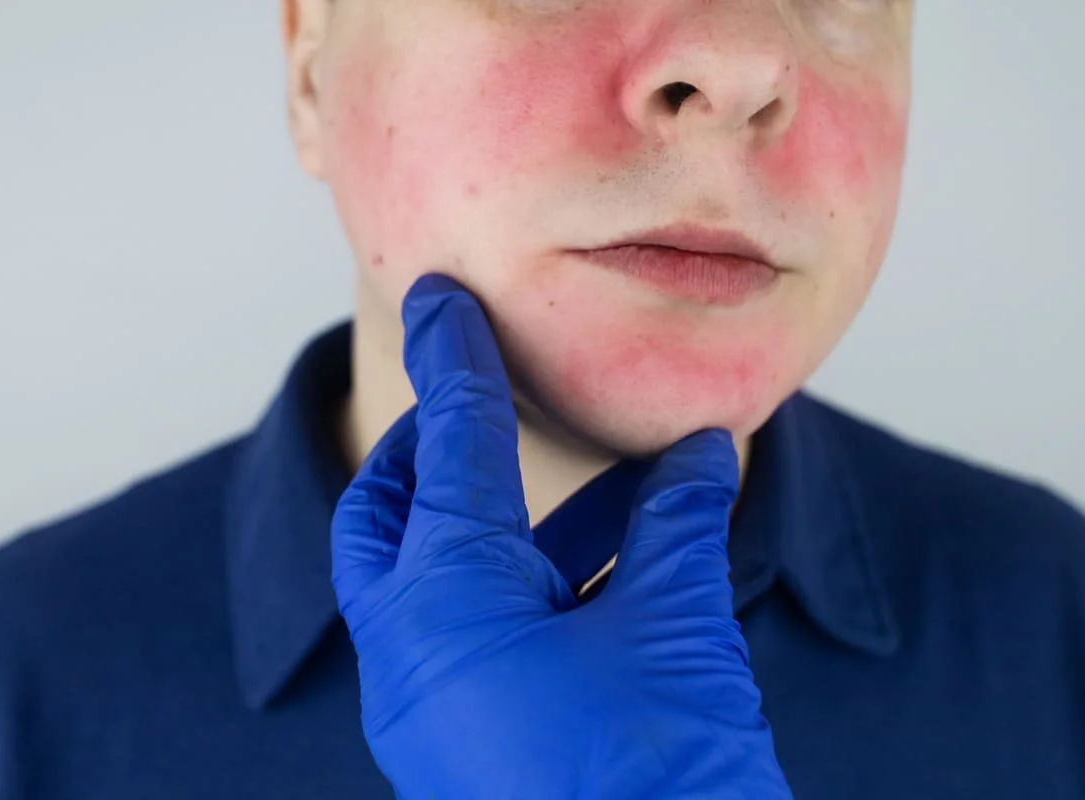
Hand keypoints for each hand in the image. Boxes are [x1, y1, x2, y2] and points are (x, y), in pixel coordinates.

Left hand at [331, 273, 791, 798]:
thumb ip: (681, 525)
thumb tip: (700, 450)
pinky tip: (590, 573)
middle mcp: (410, 655)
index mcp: (447, 603)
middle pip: (385, 516)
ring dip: (484, 521)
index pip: (447, 445)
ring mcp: (425, 712)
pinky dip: (509, 589)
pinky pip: (459, 639)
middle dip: (424, 449)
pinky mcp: (457, 751)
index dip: (454, 358)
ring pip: (420, 580)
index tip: (440, 294)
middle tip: (470, 396)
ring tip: (570, 487)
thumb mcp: (678, 628)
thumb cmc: (662, 778)